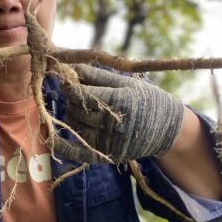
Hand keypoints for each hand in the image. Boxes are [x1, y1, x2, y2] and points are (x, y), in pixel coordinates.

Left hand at [54, 64, 183, 163]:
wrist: (169, 129)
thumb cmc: (146, 99)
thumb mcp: (127, 82)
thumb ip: (98, 75)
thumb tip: (70, 66)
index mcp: (120, 101)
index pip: (83, 94)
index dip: (69, 85)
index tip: (62, 77)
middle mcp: (114, 124)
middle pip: (77, 110)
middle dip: (70, 99)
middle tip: (72, 91)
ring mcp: (110, 142)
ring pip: (75, 126)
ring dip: (70, 115)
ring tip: (78, 106)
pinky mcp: (108, 155)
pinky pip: (79, 153)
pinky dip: (64, 146)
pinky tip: (52, 138)